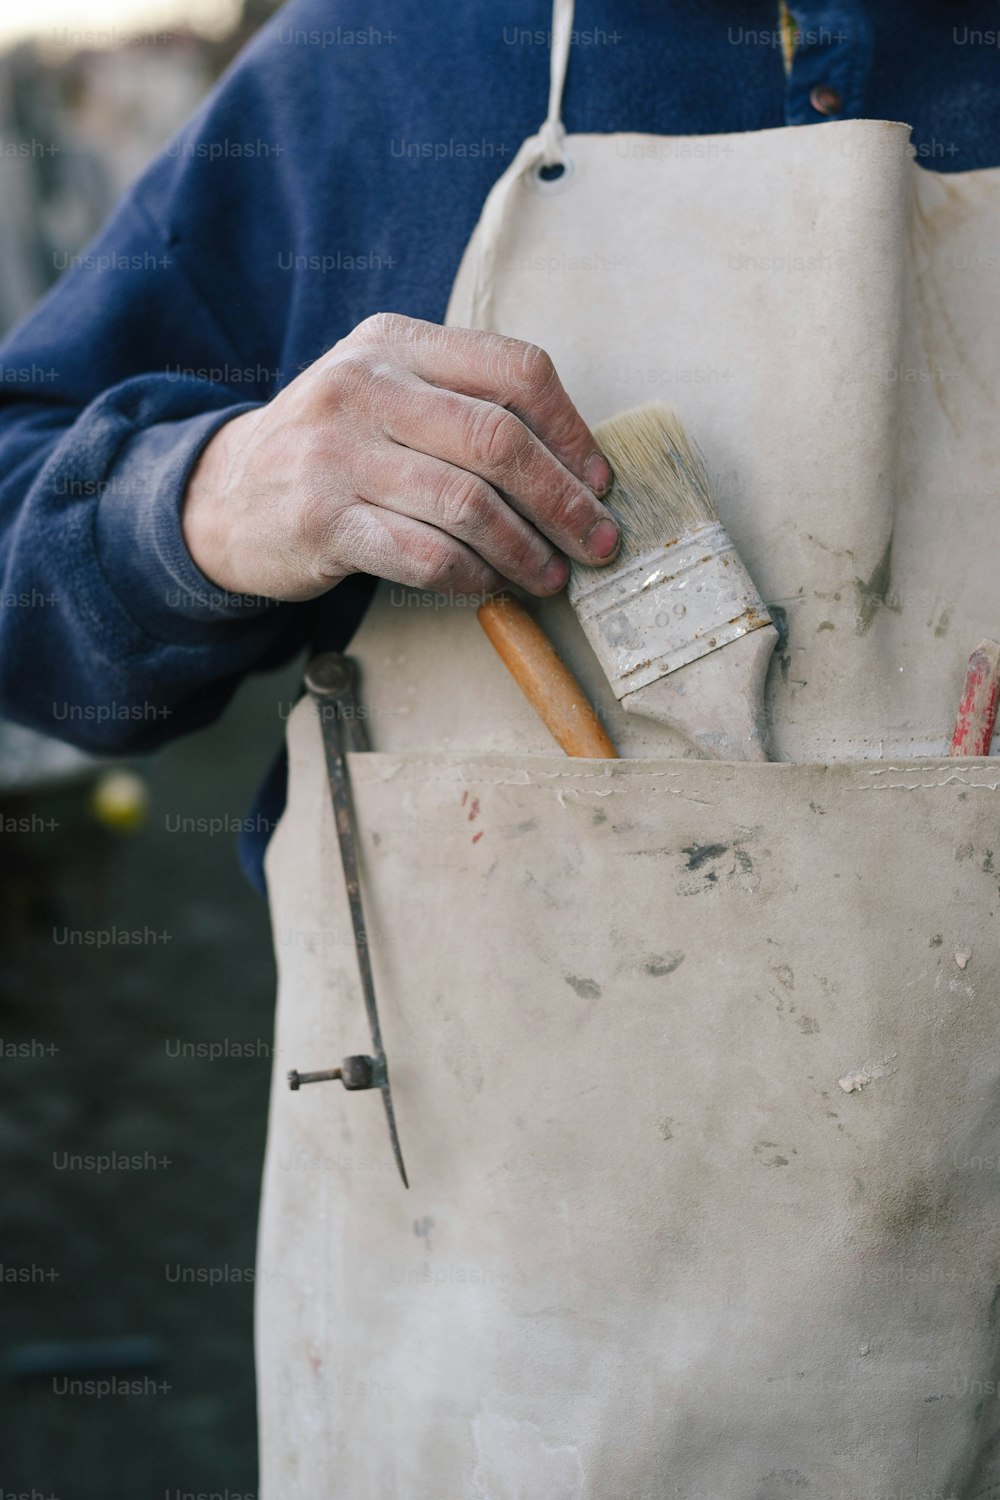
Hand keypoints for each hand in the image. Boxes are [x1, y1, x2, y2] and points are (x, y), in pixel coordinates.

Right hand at [181, 313, 617, 601]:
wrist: (225, 495)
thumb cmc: (333, 448)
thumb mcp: (386, 392)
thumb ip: (463, 402)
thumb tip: (576, 465)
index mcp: (395, 344)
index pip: (514, 370)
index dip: (572, 431)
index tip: (599, 481)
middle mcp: (364, 387)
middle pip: (499, 441)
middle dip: (563, 500)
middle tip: (596, 542)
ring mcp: (337, 454)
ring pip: (468, 504)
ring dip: (526, 550)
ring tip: (552, 576)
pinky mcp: (321, 522)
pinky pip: (425, 554)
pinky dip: (474, 577)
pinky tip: (491, 586)